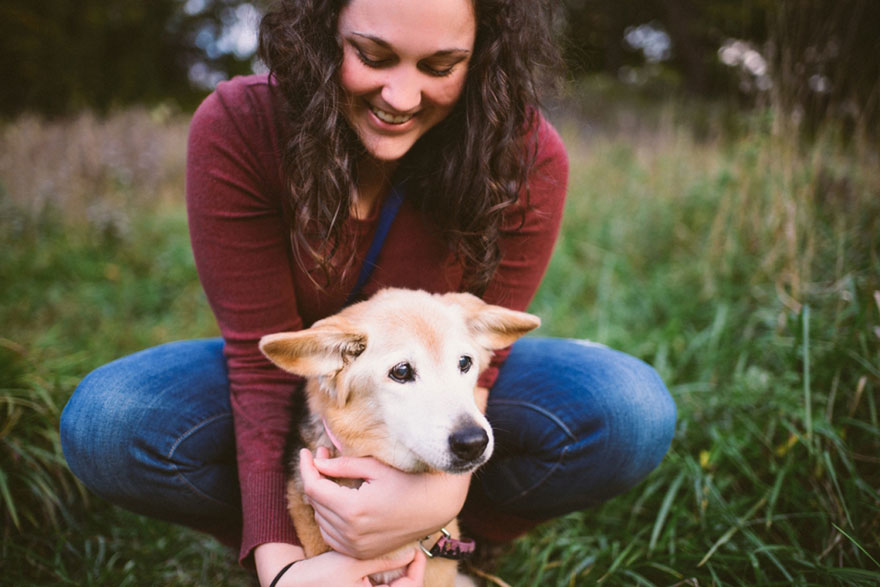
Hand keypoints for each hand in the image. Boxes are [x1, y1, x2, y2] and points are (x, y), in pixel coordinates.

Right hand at [255, 543, 425, 586]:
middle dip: (409, 568)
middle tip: (410, 547)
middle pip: (404, 584)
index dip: (417, 568)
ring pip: (394, 583)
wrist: (294, 581)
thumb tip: (409, 553)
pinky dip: (386, 569)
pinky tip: (384, 553)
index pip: (410, 586)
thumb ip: (382, 560)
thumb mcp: (353, 564)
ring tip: (399, 548)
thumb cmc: (321, 576)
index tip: (415, 550)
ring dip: (399, 568)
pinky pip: (382, 581)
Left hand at [299, 448, 471, 558]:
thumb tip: (318, 462)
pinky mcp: (361, 552)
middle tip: (324, 458)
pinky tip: (338, 503)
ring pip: (321, 521)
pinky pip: (331, 537)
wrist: (434, 506)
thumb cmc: (408, 480)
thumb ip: (342, 465)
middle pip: (316, 503)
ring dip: (321, 499)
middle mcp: (351, 533)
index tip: (306, 452)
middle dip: (316, 478)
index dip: (307, 468)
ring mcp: (356, 546)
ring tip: (333, 479)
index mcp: (353, 509)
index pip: (314, 488)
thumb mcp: (375, 467)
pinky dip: (329, 519)